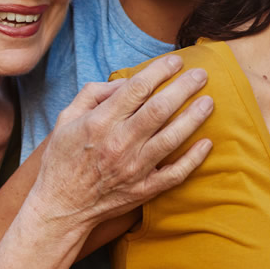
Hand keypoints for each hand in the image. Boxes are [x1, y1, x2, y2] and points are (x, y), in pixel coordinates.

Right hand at [30, 55, 214, 229]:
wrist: (60, 207)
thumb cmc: (62, 159)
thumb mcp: (65, 119)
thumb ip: (92, 94)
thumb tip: (124, 82)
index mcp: (99, 123)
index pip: (136, 89)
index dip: (160, 71)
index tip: (176, 61)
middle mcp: (118, 144)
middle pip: (159, 109)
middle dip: (184, 88)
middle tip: (201, 74)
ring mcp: (133, 168)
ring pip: (171, 138)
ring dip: (194, 117)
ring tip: (209, 101)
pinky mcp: (143, 189)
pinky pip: (175, 174)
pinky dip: (193, 159)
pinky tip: (207, 143)